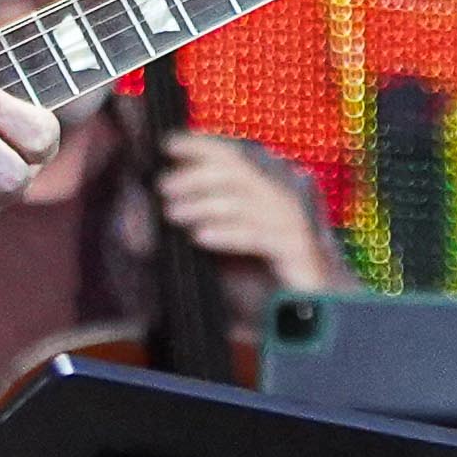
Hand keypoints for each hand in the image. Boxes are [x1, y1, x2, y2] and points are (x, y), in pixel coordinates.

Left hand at [156, 132, 341, 288]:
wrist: (305, 312)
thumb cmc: (261, 277)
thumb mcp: (219, 244)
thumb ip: (194, 222)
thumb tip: (152, 205)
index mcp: (271, 184)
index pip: (237, 153)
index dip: (203, 144)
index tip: (169, 144)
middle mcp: (287, 194)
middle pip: (240, 169)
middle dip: (197, 174)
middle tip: (164, 187)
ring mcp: (295, 220)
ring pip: (247, 198)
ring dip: (205, 203)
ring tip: (174, 213)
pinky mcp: (299, 249)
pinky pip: (260, 234)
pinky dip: (228, 233)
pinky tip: (201, 237)